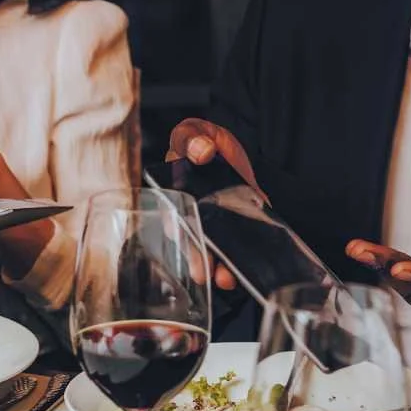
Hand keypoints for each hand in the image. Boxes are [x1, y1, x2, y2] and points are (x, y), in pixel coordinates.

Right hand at [166, 118, 259, 290]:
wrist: (238, 153)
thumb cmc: (207, 143)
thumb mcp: (195, 132)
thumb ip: (191, 137)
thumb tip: (201, 150)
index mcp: (174, 197)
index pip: (170, 216)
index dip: (174, 228)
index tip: (179, 235)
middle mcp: (191, 219)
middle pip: (191, 243)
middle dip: (196, 258)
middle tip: (202, 271)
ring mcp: (215, 229)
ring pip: (212, 254)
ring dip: (217, 269)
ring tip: (224, 278)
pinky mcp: (237, 233)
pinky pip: (236, 253)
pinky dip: (239, 264)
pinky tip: (240, 272)